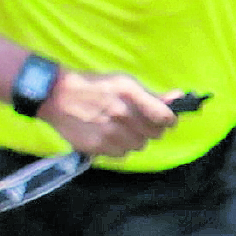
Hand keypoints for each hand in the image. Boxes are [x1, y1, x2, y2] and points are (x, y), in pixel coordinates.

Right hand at [36, 71, 180, 158]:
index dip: (170, 120)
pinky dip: (119, 147)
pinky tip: (110, 136)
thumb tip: (178, 98)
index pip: (164, 116)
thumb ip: (151, 95)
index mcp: (129, 93)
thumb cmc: (93, 86)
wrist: (56, 96)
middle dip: (152, 129)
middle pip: (154, 134)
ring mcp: (108, 132)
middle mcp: (120, 114)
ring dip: (135, 139)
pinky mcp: (96, 146)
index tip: (167, 119)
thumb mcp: (123, 82)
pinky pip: (121, 154)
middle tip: (141, 122)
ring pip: (138, 145)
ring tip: (122, 128)